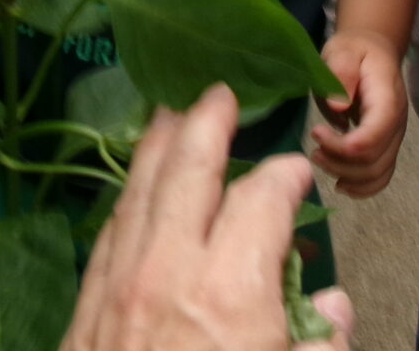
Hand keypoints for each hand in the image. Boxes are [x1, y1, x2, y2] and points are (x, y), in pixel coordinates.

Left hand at [63, 85, 352, 350]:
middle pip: (188, 170)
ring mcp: (118, 290)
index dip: (285, 176)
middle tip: (221, 93)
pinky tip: (134, 190)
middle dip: (207, 123)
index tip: (297, 171)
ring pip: (139, 192)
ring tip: (172, 113)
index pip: (262, 199)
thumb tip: (334, 308)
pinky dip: (127, 199)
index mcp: (231, 292)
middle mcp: (170, 273)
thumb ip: (322, 349)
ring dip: (159, 146)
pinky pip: (108, 234)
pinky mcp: (85, 315)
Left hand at [311, 29, 405, 196]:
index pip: (375, 134)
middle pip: (375, 160)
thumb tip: (338, 106)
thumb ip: (341, 72)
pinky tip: (340, 182)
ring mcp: (394, 138)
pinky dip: (362, 187)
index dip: (345, 144)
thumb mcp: (343, 51)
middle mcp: (396, 123)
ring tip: (320, 160)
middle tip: (313, 150)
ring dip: (347, 176)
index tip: (317, 133)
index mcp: (387, 99)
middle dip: (340, 162)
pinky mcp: (386, 147)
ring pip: (378, 173)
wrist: (373, 53)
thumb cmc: (355, 51)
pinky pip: (381, 176)